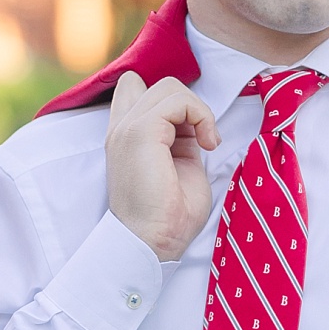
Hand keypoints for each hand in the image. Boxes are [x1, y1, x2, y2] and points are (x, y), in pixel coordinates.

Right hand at [106, 71, 219, 261]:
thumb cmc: (170, 217)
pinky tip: (206, 143)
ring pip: (171, 87)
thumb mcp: (179, 165)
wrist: (153, 243)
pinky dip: (201, 116)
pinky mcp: (141, 131)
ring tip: (206, 141)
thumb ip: (181, 137)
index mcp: (127, 136)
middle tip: (203, 140)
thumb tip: (194, 120)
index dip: (169, 99)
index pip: (133, 87)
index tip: (190, 127)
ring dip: (199, 111)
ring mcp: (128, 128)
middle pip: (161, 85)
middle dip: (191, 106)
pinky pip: (178, 100)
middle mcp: (122, 128)